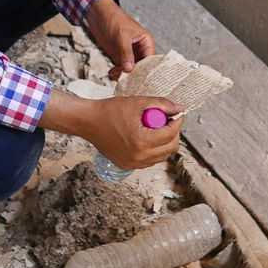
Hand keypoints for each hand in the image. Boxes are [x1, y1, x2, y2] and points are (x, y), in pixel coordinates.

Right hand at [40, 91, 184, 169]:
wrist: (88, 122)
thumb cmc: (109, 111)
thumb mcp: (137, 102)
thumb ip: (161, 104)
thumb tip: (180, 108)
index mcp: (141, 141)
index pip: (170, 133)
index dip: (178, 121)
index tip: (178, 113)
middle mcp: (138, 156)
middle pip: (170, 148)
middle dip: (173, 132)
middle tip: (168, 120)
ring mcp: (132, 164)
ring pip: (161, 156)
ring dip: (165, 142)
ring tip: (157, 128)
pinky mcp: (127, 166)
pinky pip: (150, 161)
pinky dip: (154, 150)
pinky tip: (148, 137)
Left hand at [85, 0, 155, 79]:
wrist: (97, 14)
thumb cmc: (114, 19)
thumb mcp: (121, 36)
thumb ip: (126, 53)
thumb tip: (129, 69)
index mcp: (146, 41)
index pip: (150, 60)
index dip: (147, 70)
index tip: (141, 80)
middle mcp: (140, 48)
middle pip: (141, 67)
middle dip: (135, 74)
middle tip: (129, 82)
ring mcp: (129, 53)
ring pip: (131, 69)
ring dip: (124, 74)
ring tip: (117, 75)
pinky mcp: (119, 55)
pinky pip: (121, 67)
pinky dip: (117, 72)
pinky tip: (112, 73)